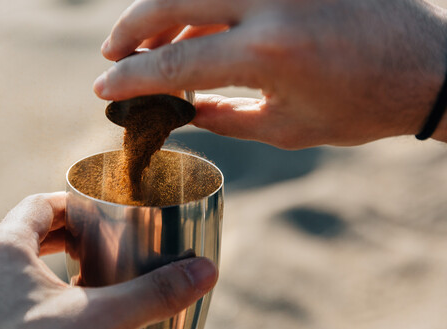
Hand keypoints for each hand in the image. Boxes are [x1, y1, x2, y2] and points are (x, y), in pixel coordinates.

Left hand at [0, 193, 216, 328]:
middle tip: (95, 248)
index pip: (39, 206)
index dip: (72, 206)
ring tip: (76, 284)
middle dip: (62, 239)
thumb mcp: (102, 322)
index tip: (98, 217)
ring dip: (40, 269)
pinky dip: (23, 300)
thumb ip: (154, 294)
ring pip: (5, 271)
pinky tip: (49, 324)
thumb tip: (204, 272)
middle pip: (22, 236)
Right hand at [94, 0, 446, 147]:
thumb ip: (223, 118)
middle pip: (173, 0)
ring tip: (147, 41)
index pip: (176, 63)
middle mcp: (273, 1)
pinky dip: (199, 4)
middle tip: (111, 54)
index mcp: (270, 52)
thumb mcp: (286, 127)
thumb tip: (178, 112)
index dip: (132, 79)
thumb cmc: (360, 106)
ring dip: (161, 9)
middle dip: (131, 29)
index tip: (104, 91)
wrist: (426, 64)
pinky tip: (190, 23)